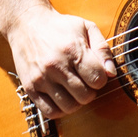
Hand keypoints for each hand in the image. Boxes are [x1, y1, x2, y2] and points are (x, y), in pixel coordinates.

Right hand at [7, 5, 115, 119]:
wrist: (26, 24)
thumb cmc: (59, 27)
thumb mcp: (86, 28)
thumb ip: (103, 50)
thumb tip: (111, 73)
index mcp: (73, 50)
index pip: (98, 80)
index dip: (101, 78)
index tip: (94, 72)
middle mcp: (56, 66)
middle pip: (85, 96)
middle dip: (90, 91)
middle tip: (84, 80)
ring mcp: (41, 79)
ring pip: (69, 107)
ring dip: (76, 101)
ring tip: (73, 89)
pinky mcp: (30, 88)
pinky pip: (50, 112)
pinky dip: (60, 109)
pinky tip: (61, 97)